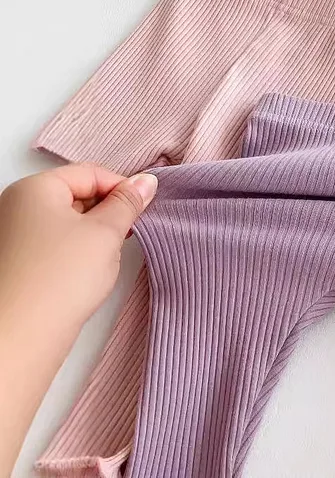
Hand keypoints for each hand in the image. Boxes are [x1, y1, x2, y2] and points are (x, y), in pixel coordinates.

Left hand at [0, 164, 156, 475]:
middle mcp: (15, 206)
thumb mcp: (106, 233)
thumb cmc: (60, 279)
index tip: (143, 207)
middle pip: (76, 195)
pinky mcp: (14, 265)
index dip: (122, 187)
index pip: (89, 173)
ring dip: (92, 236)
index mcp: (33, 188)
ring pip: (66, 223)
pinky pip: (53, 246)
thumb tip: (145, 182)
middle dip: (106, 213)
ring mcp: (10, 237)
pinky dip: (74, 255)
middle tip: (126, 234)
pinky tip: (84, 276)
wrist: (19, 338)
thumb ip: (128, 202)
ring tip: (103, 260)